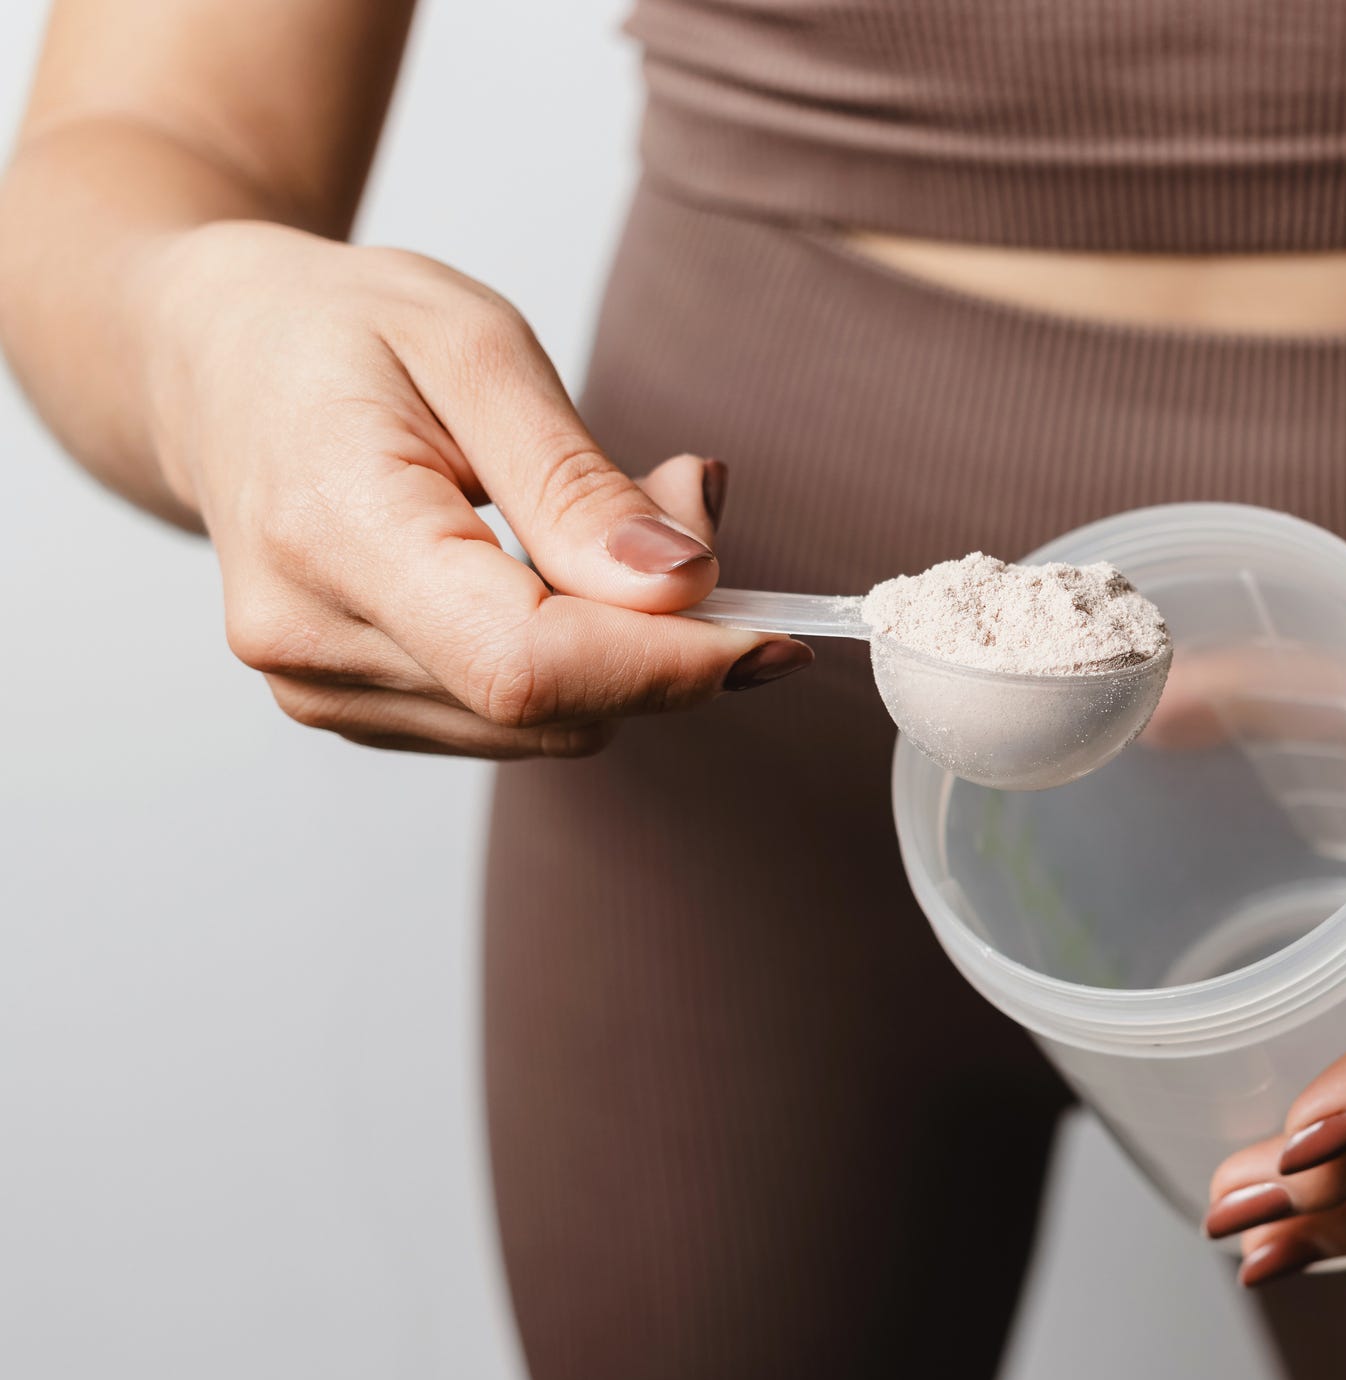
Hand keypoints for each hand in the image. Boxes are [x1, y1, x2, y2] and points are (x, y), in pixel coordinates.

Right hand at [140, 221, 807, 757]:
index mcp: (332, 530)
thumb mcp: (476, 349)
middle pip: (551, 705)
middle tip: (681, 493)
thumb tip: (682, 589)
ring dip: (623, 642)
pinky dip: (576, 657)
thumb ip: (579, 485)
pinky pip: (512, 719)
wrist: (214, 358)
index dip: (670, 664)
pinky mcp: (355, 707)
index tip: (776, 634)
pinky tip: (554, 566)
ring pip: (547, 726)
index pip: (528, 666)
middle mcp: (310, 638)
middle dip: (663, 630)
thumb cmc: (341, 331)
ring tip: (601, 512)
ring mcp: (322, 688)